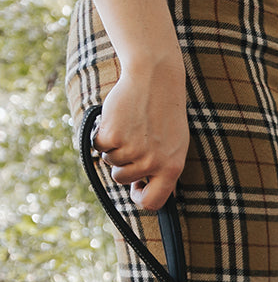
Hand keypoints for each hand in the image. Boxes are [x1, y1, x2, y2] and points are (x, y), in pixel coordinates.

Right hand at [93, 59, 188, 211]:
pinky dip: (100, 134)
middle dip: (121, 164)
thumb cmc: (165, 112)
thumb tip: (148, 191)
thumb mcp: (175, 145)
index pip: (153, 202)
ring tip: (128, 127)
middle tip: (131, 141)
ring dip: (113, 147)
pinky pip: (98, 145)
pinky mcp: (113, 135)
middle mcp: (153, 163)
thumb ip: (163, 168)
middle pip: (122, 179)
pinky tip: (114, 120)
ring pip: (110, 161)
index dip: (140, 198)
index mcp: (172, 169)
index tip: (135, 188)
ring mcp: (133, 150)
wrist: (155, 79)